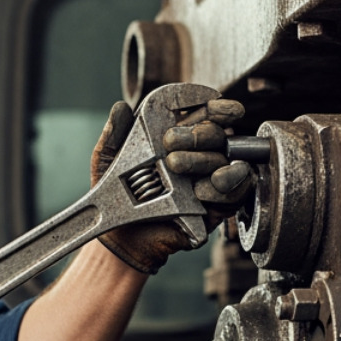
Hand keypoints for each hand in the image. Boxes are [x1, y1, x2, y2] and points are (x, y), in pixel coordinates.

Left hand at [91, 97, 253, 273]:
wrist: (120, 239)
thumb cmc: (116, 198)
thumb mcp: (107, 162)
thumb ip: (114, 134)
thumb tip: (120, 107)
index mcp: (178, 140)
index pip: (204, 116)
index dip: (214, 106)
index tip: (213, 101)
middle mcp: (198, 158)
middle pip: (217, 135)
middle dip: (199, 134)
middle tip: (171, 142)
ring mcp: (208, 183)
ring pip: (226, 163)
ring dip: (205, 160)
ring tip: (177, 166)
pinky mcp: (215, 210)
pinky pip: (233, 196)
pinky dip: (224, 189)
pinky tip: (204, 187)